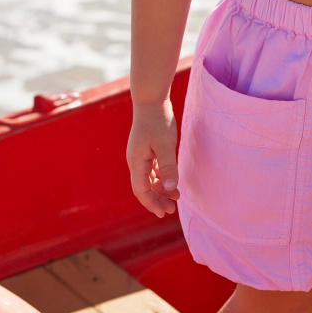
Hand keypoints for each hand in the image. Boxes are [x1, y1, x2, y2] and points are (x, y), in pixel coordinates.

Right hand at [126, 99, 180, 217]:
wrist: (151, 99)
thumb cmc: (158, 120)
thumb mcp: (165, 144)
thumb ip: (168, 167)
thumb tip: (170, 188)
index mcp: (136, 161)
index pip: (141, 190)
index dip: (152, 203)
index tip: (163, 213)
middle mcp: (135, 160)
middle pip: (144, 187)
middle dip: (157, 200)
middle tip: (171, 210)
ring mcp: (140, 154)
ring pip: (148, 179)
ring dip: (160, 189)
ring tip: (176, 197)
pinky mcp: (146, 149)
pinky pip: (152, 169)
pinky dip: (161, 177)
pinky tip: (171, 182)